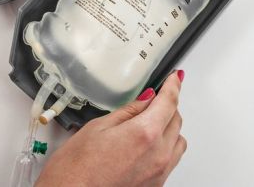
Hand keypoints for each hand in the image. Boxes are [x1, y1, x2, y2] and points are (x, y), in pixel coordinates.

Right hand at [36, 70, 186, 186]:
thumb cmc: (76, 168)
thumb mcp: (98, 127)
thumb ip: (128, 111)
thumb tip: (146, 99)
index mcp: (145, 133)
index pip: (169, 101)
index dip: (173, 85)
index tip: (175, 78)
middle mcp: (158, 154)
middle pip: (177, 120)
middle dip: (168, 106)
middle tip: (153, 99)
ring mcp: (159, 172)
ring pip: (178, 141)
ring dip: (169, 128)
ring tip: (150, 122)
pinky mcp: (155, 185)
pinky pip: (171, 160)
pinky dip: (165, 147)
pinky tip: (147, 144)